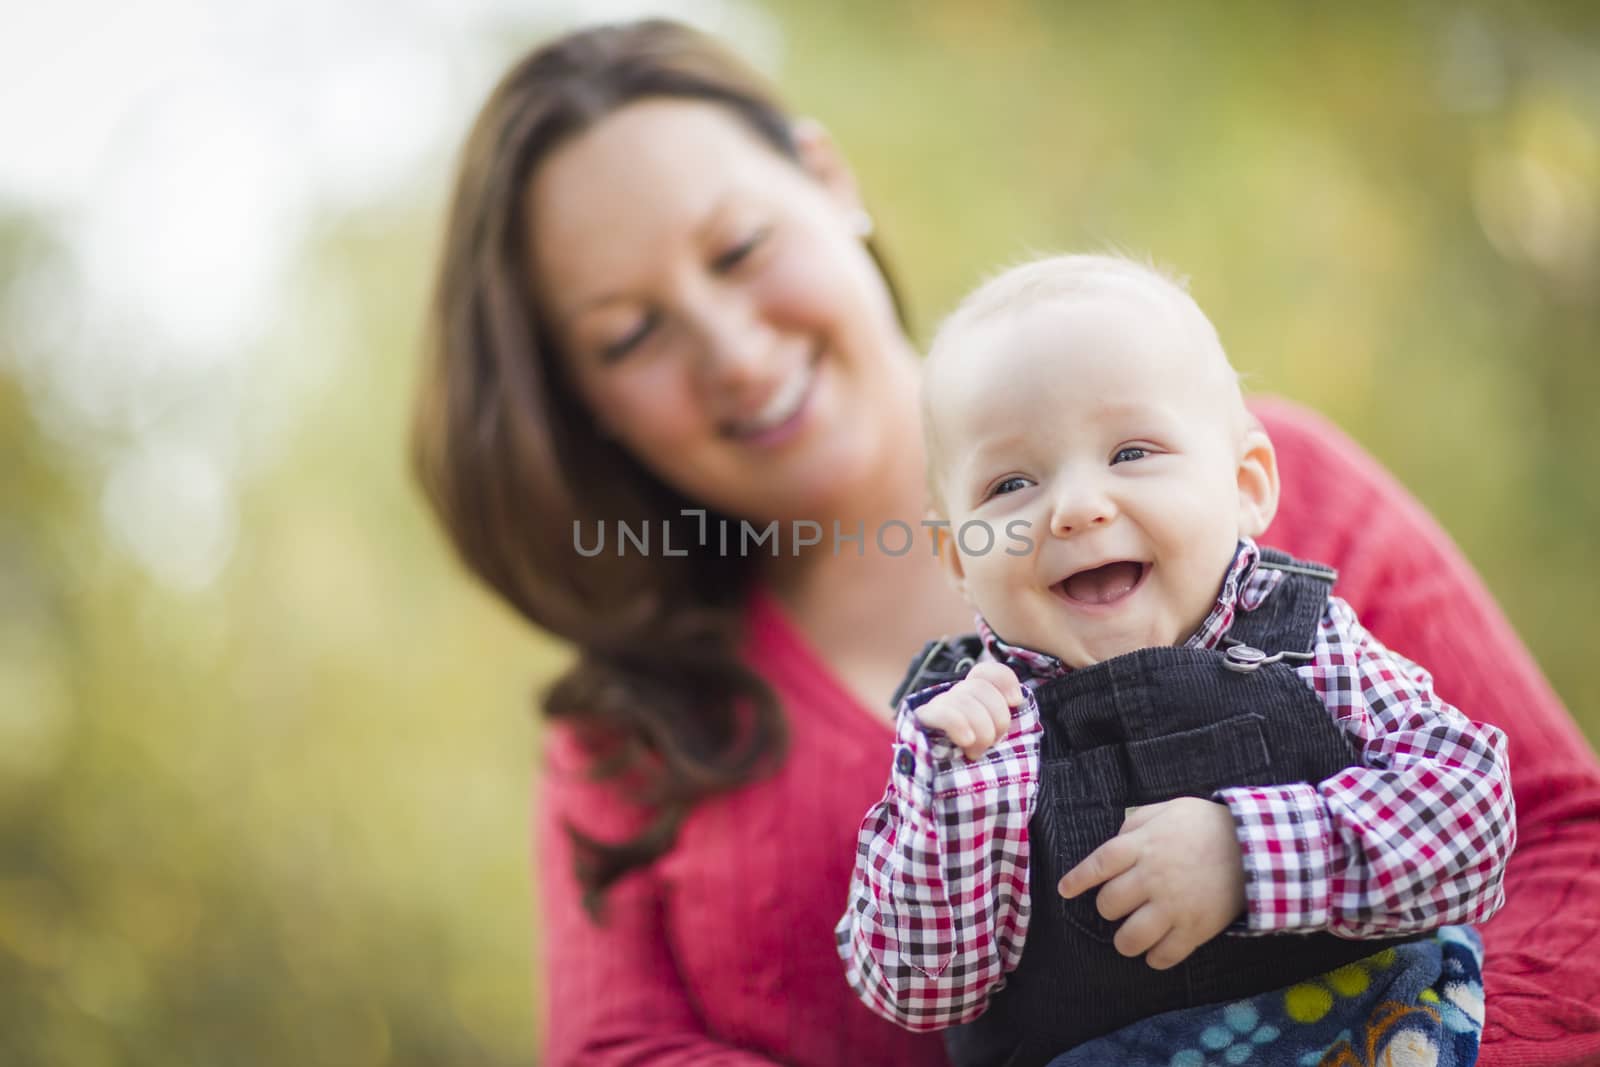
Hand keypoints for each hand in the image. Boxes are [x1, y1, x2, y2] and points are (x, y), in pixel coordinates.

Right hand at [914, 663, 1023, 760]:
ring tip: (977, 753)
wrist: (939, 793)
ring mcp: (934, 708)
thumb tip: (1016, 699)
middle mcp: (952, 698)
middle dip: (997, 717)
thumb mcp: (994, 744)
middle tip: (994, 743)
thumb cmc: (973, 770)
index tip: (1015, 702)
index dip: (1004, 680)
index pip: (985, 672)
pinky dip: (958, 724)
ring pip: (963, 698)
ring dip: (981, 729)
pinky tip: (966, 741)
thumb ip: (1001, 721)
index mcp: (971, 699)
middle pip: (979, 686)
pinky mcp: (919, 722)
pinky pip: (941, 712)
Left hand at [1057, 797, 1245, 969]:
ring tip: (1130, 936)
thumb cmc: (1207, 824)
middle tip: (1117, 906)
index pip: (1098, 865)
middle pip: (1109, 905)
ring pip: (1130, 938)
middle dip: (1107, 908)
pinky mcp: (1195, 929)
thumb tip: (1116, 840)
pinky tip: (1154, 952)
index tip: (1066, 890)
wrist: (1256, 845)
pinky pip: (1164, 956)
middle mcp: (1152, 877)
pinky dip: (1155, 958)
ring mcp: (1173, 906)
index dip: (1078, 879)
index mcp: (1142, 846)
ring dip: (1124, 941)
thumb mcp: (1168, 809)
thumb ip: (1136, 823)